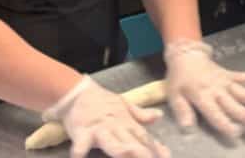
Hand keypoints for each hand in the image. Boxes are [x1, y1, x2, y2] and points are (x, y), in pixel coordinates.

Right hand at [43, 75, 168, 157]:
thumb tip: (159, 116)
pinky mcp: (81, 132)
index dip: (155, 147)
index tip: (166, 155)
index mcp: (126, 122)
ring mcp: (99, 129)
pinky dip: (79, 152)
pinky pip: (80, 144)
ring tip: (127, 153)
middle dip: (142, 153)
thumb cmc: (102, 103)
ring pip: (111, 142)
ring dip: (120, 149)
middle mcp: (115, 126)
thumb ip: (141, 115)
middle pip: (131, 142)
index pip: (143, 136)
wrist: (78, 93)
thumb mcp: (124, 106)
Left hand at [163, 40, 244, 137]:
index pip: (215, 113)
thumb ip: (182, 111)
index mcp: (202, 97)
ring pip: (241, 90)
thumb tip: (188, 127)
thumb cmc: (179, 78)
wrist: (185, 55)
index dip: (226, 123)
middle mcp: (216, 90)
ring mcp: (224, 81)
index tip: (236, 131)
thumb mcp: (174, 95)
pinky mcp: (229, 74)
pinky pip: (243, 76)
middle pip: (232, 104)